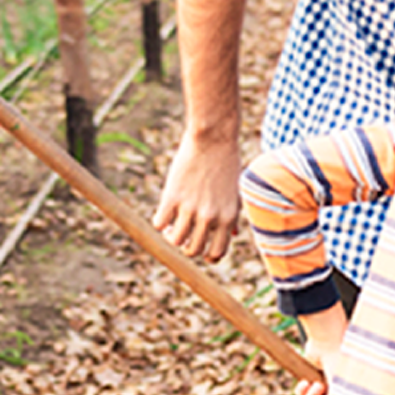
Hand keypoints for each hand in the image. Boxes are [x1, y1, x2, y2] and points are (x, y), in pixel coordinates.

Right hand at [152, 133, 241, 261]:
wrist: (214, 138)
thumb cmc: (226, 162)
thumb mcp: (235, 191)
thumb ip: (233, 214)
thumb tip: (233, 234)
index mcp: (228, 217)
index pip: (217, 252)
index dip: (207, 256)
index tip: (201, 249)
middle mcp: (210, 216)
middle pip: (194, 250)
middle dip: (187, 247)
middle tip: (183, 235)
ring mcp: (190, 207)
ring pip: (175, 241)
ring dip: (170, 237)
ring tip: (171, 226)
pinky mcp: (172, 196)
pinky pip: (159, 223)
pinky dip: (159, 222)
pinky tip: (163, 213)